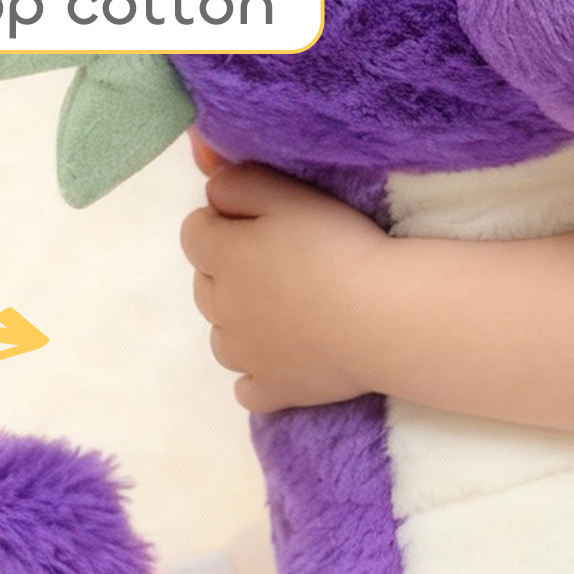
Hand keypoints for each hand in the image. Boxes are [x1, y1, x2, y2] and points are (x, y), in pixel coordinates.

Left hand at [179, 163, 390, 412]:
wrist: (379, 316)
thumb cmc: (336, 245)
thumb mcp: (288, 194)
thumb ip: (239, 184)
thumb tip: (210, 185)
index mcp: (221, 255)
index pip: (194, 232)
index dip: (223, 221)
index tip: (261, 219)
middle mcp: (221, 308)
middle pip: (206, 283)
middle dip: (230, 269)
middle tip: (282, 259)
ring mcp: (244, 355)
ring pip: (222, 336)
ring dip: (241, 321)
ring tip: (288, 307)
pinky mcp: (273, 389)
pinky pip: (247, 386)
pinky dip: (258, 371)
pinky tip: (286, 357)